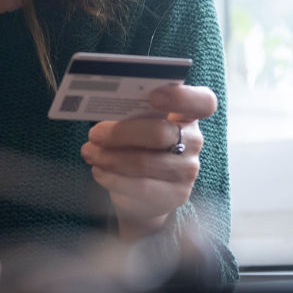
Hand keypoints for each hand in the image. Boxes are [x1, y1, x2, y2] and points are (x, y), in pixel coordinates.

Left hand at [80, 84, 217, 239]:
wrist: (143, 193)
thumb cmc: (137, 146)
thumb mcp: (136, 125)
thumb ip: (129, 113)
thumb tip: (99, 104)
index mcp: (186, 115)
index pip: (202, 102)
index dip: (181, 97)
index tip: (154, 96)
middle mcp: (193, 141)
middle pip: (161, 133)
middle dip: (122, 133)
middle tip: (94, 134)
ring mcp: (187, 171)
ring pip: (144, 162)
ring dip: (109, 157)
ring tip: (89, 152)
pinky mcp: (174, 195)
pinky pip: (139, 187)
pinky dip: (112, 177)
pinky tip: (99, 171)